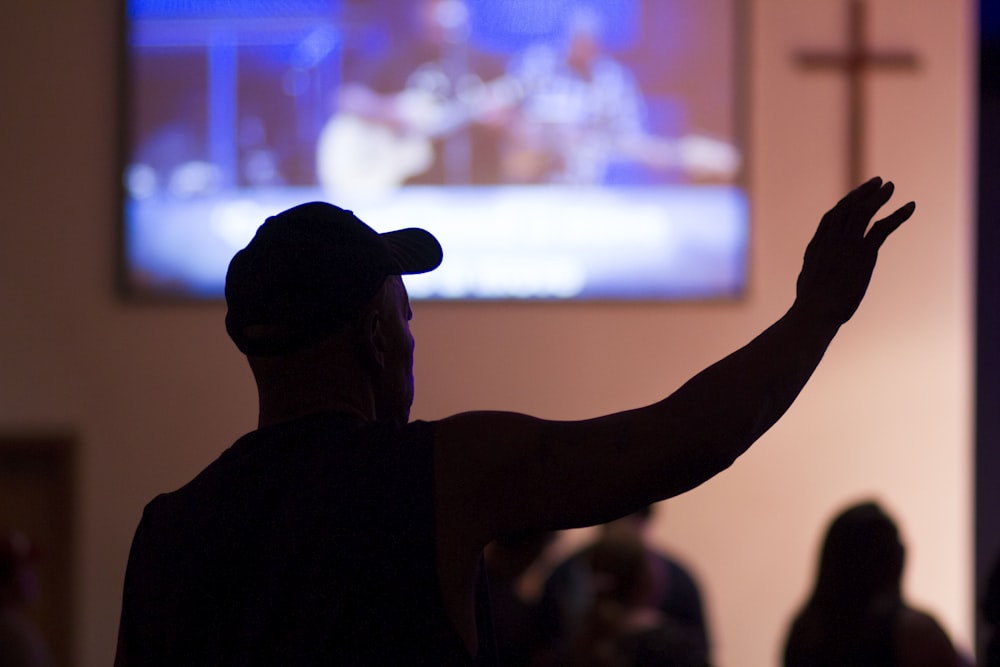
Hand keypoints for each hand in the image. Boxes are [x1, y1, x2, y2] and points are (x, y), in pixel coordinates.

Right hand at [795, 176, 914, 324]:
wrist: (814, 311)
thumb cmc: (810, 306)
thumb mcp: (807, 283)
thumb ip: (814, 273)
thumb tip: (812, 280)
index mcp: (816, 246)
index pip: (831, 216)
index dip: (845, 203)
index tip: (856, 196)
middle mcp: (831, 240)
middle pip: (846, 207)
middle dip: (862, 192)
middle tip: (877, 182)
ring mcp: (847, 245)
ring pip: (863, 211)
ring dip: (878, 196)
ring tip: (890, 186)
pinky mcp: (863, 253)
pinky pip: (883, 227)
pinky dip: (899, 215)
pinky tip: (911, 206)